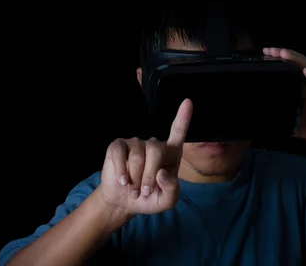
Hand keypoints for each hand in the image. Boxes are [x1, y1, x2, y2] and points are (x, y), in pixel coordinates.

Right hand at [99, 98, 192, 216]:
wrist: (124, 202)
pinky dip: (121, 170)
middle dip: (149, 175)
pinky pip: (119, 154)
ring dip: (135, 178)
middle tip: (144, 192)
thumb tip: (162, 173)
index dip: (183, 117)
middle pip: (156, 150)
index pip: (178, 132)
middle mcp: (153, 145)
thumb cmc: (149, 198)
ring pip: (137, 156)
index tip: (188, 102)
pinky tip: (122, 180)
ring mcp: (135, 143)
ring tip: (133, 189)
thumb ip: (171, 189)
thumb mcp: (166, 201)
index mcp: (170, 154)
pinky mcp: (117, 147)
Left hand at [263, 47, 305, 157]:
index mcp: (303, 87)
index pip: (289, 69)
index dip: (278, 61)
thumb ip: (282, 119)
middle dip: (283, 54)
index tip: (264, 55)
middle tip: (268, 50)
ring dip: (296, 59)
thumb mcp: (295, 124)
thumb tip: (264, 121)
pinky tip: (305, 71)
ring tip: (283, 53)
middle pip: (297, 63)